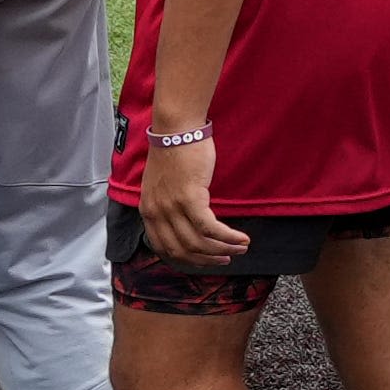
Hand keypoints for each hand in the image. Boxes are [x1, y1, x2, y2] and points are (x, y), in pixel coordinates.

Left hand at [136, 137, 243, 262]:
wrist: (176, 129)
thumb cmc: (174, 151)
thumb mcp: (162, 185)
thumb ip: (168, 205)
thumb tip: (187, 223)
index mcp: (148, 210)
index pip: (163, 248)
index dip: (186, 259)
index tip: (203, 260)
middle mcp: (157, 212)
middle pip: (182, 250)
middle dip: (206, 259)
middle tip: (225, 259)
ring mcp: (172, 207)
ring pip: (198, 242)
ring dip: (222, 250)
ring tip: (240, 248)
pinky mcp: (189, 198)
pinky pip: (209, 228)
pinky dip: (227, 237)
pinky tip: (241, 238)